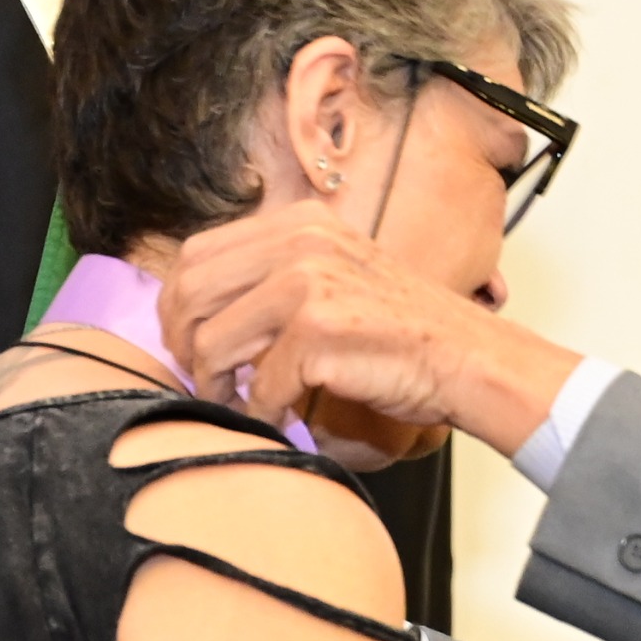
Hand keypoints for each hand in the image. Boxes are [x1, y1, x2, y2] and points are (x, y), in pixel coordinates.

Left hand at [157, 203, 577, 459]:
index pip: (195, 255)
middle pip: (191, 296)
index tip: (184, 342)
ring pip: (212, 343)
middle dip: (183, 348)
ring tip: (237, 402)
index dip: (175, 306)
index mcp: (297, 224)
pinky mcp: (319, 331)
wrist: (465, 356)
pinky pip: (259, 386)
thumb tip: (194, 309)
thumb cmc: (397, 328)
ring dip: (216, 385)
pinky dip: (262, 412)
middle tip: (201, 380)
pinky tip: (280, 417)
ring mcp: (308, 284)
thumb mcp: (333, 273)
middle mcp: (298, 244)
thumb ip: (272, 276)